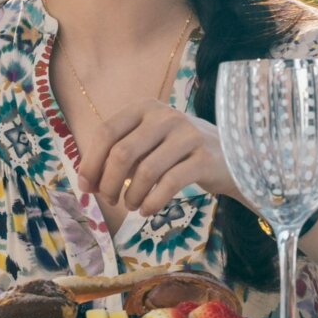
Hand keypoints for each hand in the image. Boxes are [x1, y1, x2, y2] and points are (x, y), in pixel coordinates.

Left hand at [77, 100, 243, 214]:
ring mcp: (187, 135)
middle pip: (122, 153)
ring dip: (131, 196)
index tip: (86, 186)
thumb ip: (119, 156)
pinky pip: (168, 184)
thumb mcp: (148, 142)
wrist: (231, 155)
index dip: (91, 162)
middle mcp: (166, 116)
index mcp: (145, 107)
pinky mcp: (204, 158)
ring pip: (145, 171)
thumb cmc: (178, 151)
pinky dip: (152, 202)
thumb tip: (85, 182)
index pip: (106, 132)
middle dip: (109, 183)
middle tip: (110, 200)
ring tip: (132, 205)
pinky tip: (147, 210)